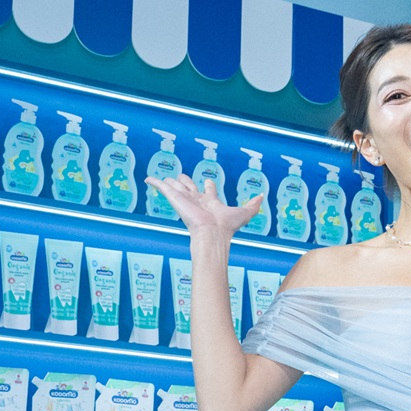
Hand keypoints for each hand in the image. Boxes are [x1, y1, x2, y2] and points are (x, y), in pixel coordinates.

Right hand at [145, 173, 263, 246]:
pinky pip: (162, 188)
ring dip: (170, 183)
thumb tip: (262, 197)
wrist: (212, 233)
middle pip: (190, 188)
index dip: (210, 186)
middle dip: (187, 182)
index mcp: (211, 203)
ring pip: (175, 188)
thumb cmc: (226, 226)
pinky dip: (155, 182)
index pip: (209, 192)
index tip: (209, 181)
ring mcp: (185, 200)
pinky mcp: (175, 199)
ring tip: (164, 179)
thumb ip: (253, 205)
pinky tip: (148, 179)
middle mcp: (197, 201)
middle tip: (182, 177)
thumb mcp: (244, 212)